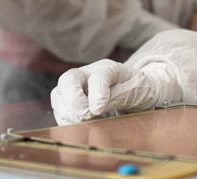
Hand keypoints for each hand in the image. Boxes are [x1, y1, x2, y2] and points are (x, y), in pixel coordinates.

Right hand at [51, 60, 183, 124]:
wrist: (138, 91)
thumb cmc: (138, 88)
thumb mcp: (135, 90)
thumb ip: (116, 97)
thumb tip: (94, 109)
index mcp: (107, 68)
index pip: (98, 76)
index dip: (97, 93)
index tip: (97, 111)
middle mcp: (87, 74)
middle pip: (68, 80)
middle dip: (73, 101)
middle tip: (86, 115)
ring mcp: (76, 87)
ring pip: (59, 96)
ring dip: (68, 113)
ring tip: (84, 123)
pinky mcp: (70, 101)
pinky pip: (60, 111)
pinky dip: (66, 121)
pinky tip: (80, 128)